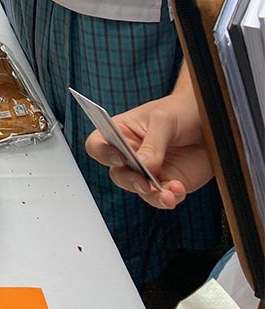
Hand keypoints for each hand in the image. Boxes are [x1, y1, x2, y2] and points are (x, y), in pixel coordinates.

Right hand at [85, 87, 212, 209]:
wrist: (210, 120)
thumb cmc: (181, 110)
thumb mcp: (164, 120)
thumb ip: (152, 144)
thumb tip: (144, 167)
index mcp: (122, 132)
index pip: (98, 145)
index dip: (103, 153)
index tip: (119, 157)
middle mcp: (131, 154)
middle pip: (117, 174)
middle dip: (129, 180)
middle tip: (143, 181)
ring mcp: (149, 171)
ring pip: (139, 191)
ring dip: (152, 195)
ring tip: (167, 194)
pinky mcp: (168, 183)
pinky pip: (162, 198)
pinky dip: (169, 198)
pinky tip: (178, 189)